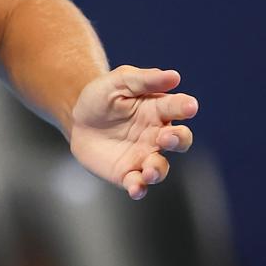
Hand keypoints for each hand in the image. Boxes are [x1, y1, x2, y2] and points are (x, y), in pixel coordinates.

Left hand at [67, 66, 198, 199]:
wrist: (77, 118)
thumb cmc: (102, 96)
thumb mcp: (118, 81)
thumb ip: (145, 79)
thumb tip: (175, 76)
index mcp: (159, 109)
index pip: (179, 108)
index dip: (186, 107)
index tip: (189, 106)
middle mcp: (157, 134)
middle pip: (180, 140)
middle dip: (179, 140)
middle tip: (166, 136)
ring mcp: (143, 155)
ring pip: (160, 167)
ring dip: (158, 170)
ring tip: (150, 170)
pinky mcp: (126, 173)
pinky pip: (138, 183)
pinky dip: (139, 188)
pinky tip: (136, 188)